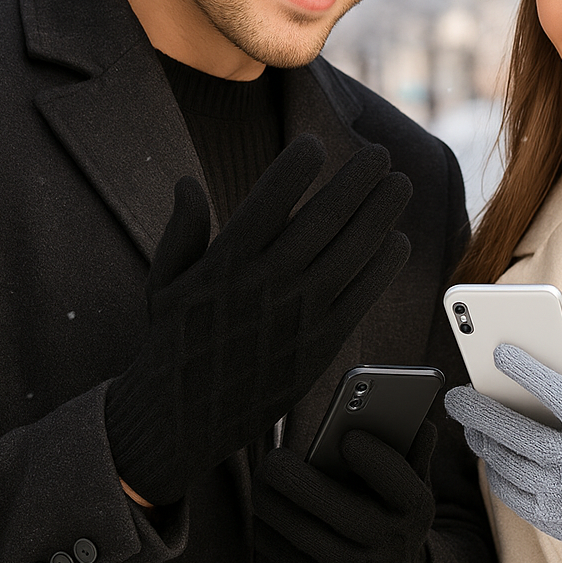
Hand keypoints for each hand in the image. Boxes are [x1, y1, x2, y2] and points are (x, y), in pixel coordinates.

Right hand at [106, 134, 411, 505]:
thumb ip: (181, 233)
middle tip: (380, 156)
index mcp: (225, 261)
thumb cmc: (174, 344)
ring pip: (352, 250)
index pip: (271, 197)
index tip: (317, 144)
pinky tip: (397, 242)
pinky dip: (384, 266)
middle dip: (358, 180)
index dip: (298, 165)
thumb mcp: (162, 286)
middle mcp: (266, 283)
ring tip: (400, 185)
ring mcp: (298, 314)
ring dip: (381, 213)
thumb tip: (188, 182)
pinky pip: (362, 295)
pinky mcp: (321, 344)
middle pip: (325, 217)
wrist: (184, 418)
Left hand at [251, 421, 436, 562]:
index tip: (347, 438)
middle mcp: (392, 545)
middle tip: (274, 459)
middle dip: (297, 479)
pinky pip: (289, 562)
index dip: (374, 459)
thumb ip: (413, 451)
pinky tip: (265, 512)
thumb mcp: (412, 481)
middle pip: (337, 509)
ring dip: (272, 502)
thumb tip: (421, 426)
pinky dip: (270, 533)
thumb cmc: (391, 510)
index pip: (399, 482)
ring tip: (261, 479)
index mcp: (416, 509)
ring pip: (304, 533)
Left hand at [444, 338, 561, 562]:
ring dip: (482, 439)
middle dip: (478, 410)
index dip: (525, 370)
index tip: (500, 352)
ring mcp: (560, 495)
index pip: (556, 393)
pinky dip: (495, 470)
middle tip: (455, 395)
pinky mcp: (549, 519)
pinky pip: (508, 491)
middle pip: (515, 431)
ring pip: (505, 462)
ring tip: (469, 423)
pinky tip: (491, 454)